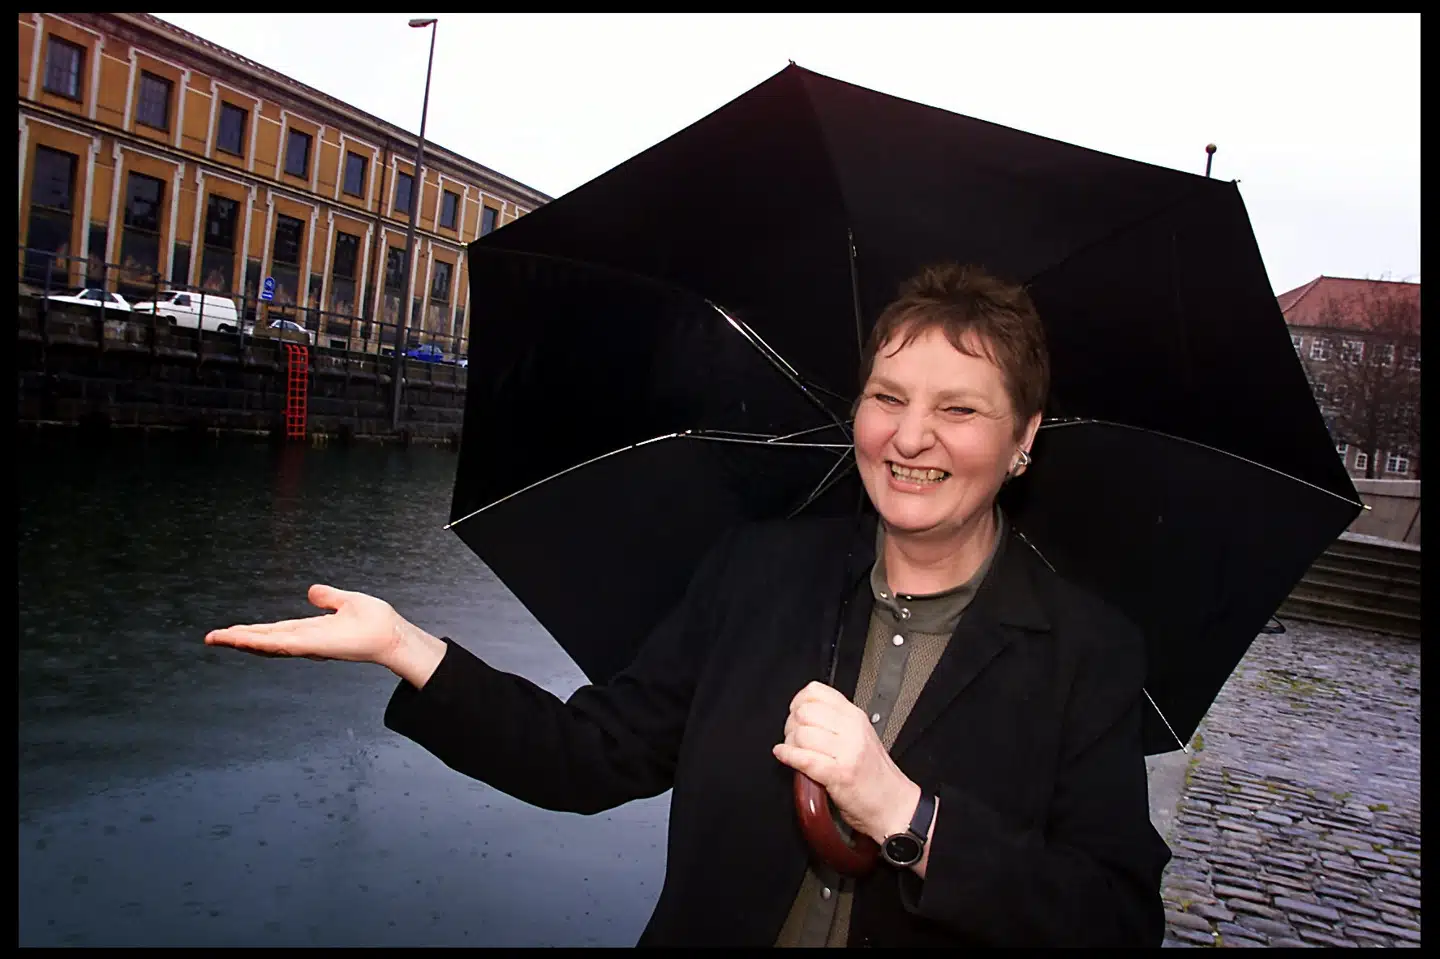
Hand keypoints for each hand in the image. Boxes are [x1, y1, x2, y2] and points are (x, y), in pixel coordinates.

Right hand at [205, 584, 406, 667]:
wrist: (391, 634)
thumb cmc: (376, 621)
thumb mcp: (346, 602)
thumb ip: (328, 598)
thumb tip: (312, 592)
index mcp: (309, 630)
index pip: (274, 631)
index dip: (251, 632)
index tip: (229, 632)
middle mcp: (304, 640)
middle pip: (264, 640)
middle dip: (237, 639)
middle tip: (210, 638)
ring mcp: (306, 645)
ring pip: (266, 644)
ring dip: (241, 641)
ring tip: (216, 638)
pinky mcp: (311, 647)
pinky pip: (281, 644)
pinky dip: (260, 643)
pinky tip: (242, 640)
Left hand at [773, 681, 921, 844]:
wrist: (893, 804)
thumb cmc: (874, 774)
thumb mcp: (860, 735)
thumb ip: (835, 721)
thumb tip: (802, 713)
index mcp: (855, 717)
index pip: (816, 691)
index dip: (798, 701)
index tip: (795, 713)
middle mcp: (852, 730)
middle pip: (804, 712)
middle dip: (791, 724)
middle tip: (793, 736)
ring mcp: (846, 752)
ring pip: (801, 734)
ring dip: (790, 743)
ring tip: (793, 750)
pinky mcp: (838, 775)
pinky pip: (804, 758)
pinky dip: (787, 756)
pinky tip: (783, 755)